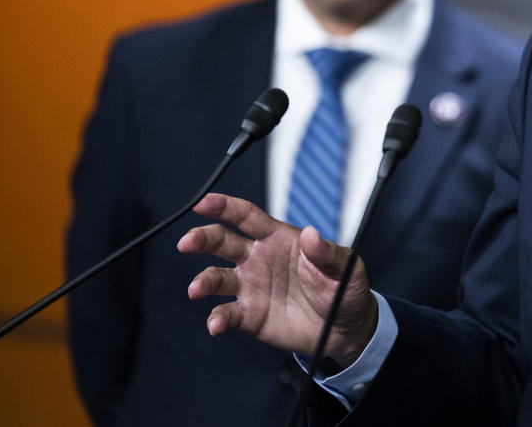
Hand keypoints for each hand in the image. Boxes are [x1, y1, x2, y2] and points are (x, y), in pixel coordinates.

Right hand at [176, 193, 377, 365]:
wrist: (343, 327)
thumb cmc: (342, 288)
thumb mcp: (343, 266)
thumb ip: (326, 252)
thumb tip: (311, 234)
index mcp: (278, 239)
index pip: (247, 217)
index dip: (225, 207)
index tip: (204, 203)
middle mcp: (257, 259)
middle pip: (222, 242)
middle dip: (202, 238)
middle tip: (187, 242)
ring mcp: (250, 287)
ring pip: (217, 278)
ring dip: (203, 282)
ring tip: (197, 289)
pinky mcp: (249, 316)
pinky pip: (226, 314)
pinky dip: (217, 319)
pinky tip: (216, 325)